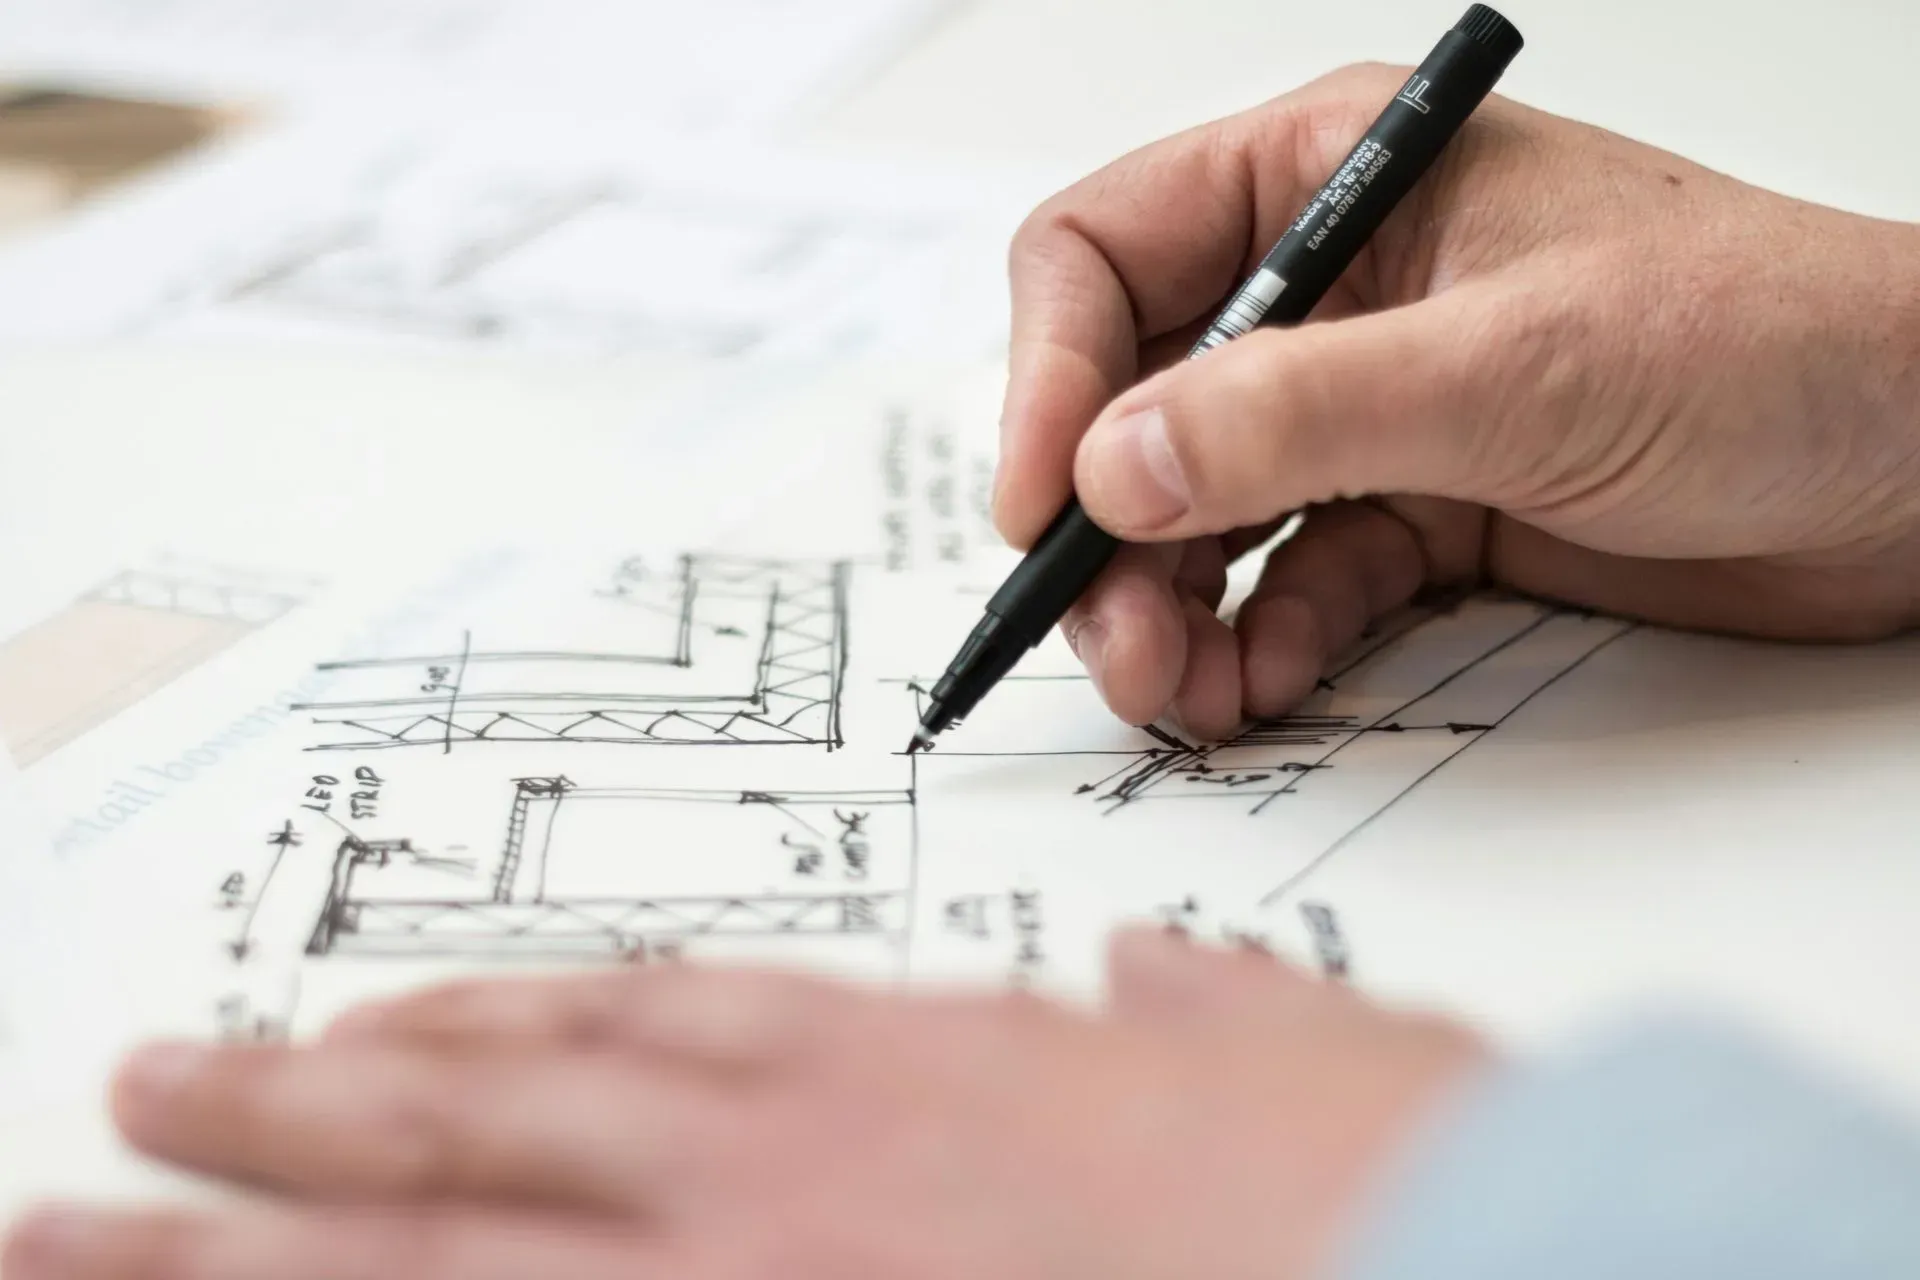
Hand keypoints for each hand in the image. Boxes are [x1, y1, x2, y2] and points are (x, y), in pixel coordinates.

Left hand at [3, 931, 1486, 1279]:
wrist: (1475, 1263)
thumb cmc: (1398, 1193)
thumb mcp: (1298, 1065)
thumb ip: (1195, 1014)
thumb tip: (1160, 981)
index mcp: (919, 1068)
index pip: (652, 1027)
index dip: (491, 1028)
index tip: (375, 1033)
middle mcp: (805, 1174)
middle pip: (489, 1130)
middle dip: (289, 1119)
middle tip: (136, 1101)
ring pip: (439, 1264)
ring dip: (237, 1255)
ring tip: (71, 1239)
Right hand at [994, 62, 1919, 738]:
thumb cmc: (1770, 340)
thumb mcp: (1517, 366)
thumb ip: (1298, 414)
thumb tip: (1112, 467)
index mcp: (1334, 179)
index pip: (1110, 257)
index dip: (1049, 379)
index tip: (1041, 504)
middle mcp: (1331, 290)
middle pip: (1135, 405)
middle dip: (1108, 533)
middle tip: (1116, 640)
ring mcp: (1370, 409)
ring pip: (1199, 512)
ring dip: (1169, 606)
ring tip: (1181, 689)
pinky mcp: (1415, 513)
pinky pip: (1287, 581)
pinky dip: (1259, 641)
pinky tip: (1263, 685)